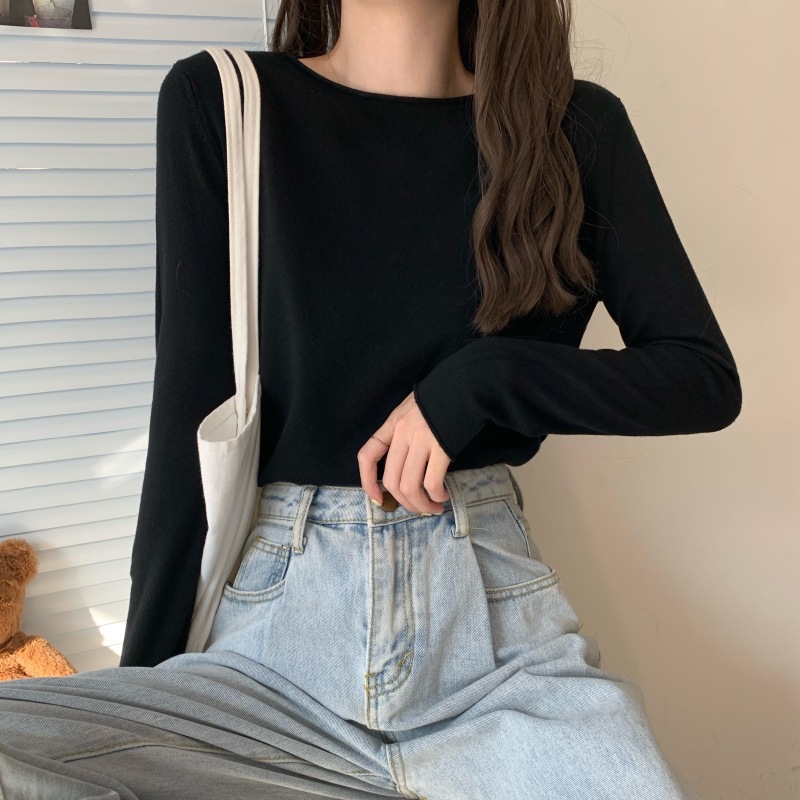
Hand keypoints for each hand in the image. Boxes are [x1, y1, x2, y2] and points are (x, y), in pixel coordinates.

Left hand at [358, 391, 450, 513]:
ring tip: (434, 507)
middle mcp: (402, 433)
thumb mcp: (412, 409)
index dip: (367, 481)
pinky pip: (432, 482)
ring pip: (410, 486)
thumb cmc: (441, 398)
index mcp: (392, 424)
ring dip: (422, 504)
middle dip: (405, 503)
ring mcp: (421, 440)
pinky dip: (436, 495)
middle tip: (420, 508)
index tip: (378, 498)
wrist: (466, 384)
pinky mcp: (442, 447)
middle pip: (392, 480)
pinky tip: (444, 495)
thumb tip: (405, 465)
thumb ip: (403, 433)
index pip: (367, 455)